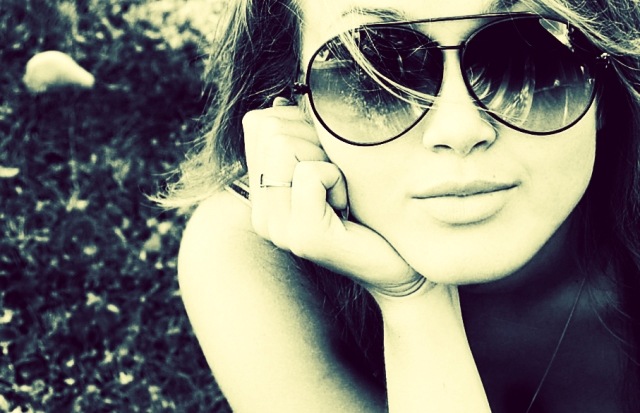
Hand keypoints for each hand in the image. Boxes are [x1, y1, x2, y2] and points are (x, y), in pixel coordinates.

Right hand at [243, 99, 427, 298]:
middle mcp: (261, 212)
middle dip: (314, 141)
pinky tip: (346, 207)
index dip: (299, 124)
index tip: (327, 158)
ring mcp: (277, 227)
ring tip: (340, 194)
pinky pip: (311, 174)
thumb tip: (281, 101)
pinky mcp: (302, 236)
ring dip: (328, 161)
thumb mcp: (331, 165)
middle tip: (337, 178)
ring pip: (284, 145)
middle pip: (269, 129)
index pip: (257, 124)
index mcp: (262, 194)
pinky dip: (339, 180)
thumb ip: (301, 138)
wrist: (400, 265)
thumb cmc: (369, 210)